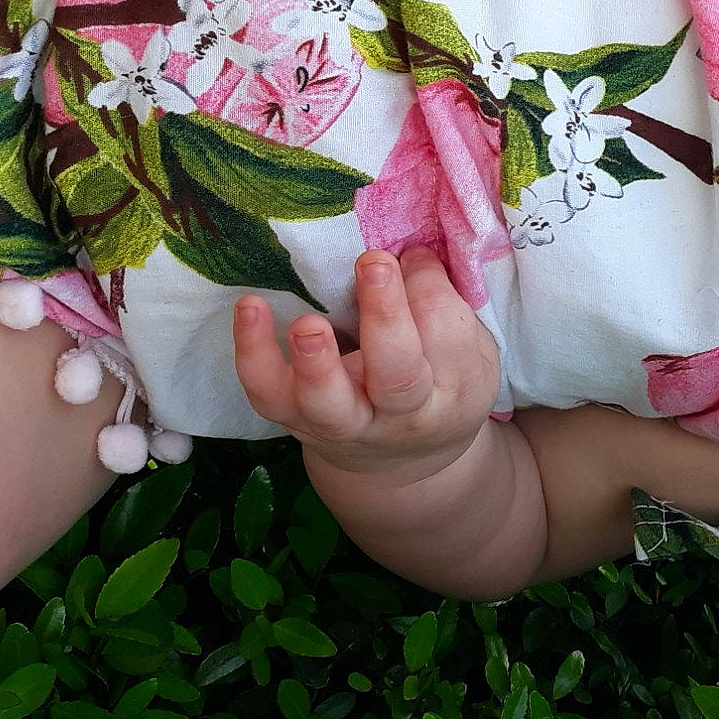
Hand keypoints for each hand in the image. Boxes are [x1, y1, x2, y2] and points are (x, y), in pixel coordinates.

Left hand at [233, 247, 502, 479]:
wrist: (397, 463)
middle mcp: (395, 415)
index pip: (448, 338)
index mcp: (450, 393)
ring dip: (313, 360)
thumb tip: (410, 255)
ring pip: (324, 401)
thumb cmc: (438, 389)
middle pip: (396, 378)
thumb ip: (446, 309)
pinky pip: (267, 391)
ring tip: (307, 322)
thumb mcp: (468, 357)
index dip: (429, 290)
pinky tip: (250, 306)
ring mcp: (338, 420)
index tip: (412, 255)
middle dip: (386, 318)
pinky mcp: (292, 415)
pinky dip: (252, 352)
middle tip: (374, 263)